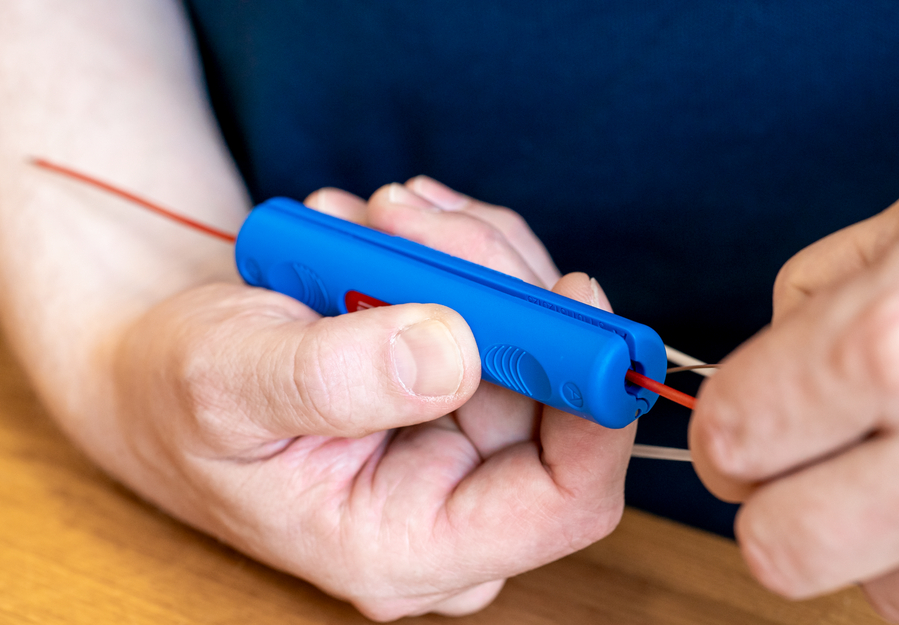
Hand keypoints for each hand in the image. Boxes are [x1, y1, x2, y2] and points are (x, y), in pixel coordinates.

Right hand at [109, 177, 634, 620]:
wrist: (169, 372)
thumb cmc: (182, 395)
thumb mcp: (229, 382)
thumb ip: (333, 377)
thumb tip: (453, 349)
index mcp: (405, 544)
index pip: (562, 502)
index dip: (592, 405)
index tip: (574, 295)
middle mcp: (453, 504)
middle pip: (554, 394)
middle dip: (497, 284)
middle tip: (406, 216)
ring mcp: (462, 446)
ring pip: (535, 336)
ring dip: (468, 255)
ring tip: (375, 218)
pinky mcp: (460, 391)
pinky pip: (505, 311)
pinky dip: (459, 255)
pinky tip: (390, 230)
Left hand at [689, 178, 898, 623]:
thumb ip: (816, 296)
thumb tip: (756, 364)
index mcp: (892, 345)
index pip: (731, 435)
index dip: (726, 433)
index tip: (740, 429)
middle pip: (780, 549)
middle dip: (777, 508)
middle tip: (805, 468)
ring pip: (880, 594)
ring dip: (881, 543)